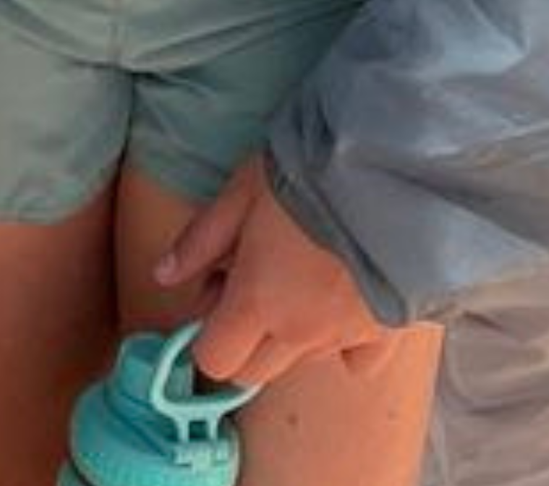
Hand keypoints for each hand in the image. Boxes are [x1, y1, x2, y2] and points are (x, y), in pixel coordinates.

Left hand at [154, 156, 405, 388]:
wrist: (387, 179)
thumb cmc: (305, 176)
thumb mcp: (240, 193)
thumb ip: (200, 241)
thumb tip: (161, 275)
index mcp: (256, 303)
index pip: (214, 359)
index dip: (206, 331)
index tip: (216, 290)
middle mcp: (299, 334)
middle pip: (255, 371)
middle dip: (243, 339)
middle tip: (253, 280)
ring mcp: (345, 339)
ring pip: (303, 360)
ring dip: (291, 333)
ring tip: (299, 276)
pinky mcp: (387, 333)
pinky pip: (358, 360)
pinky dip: (346, 343)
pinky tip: (345, 305)